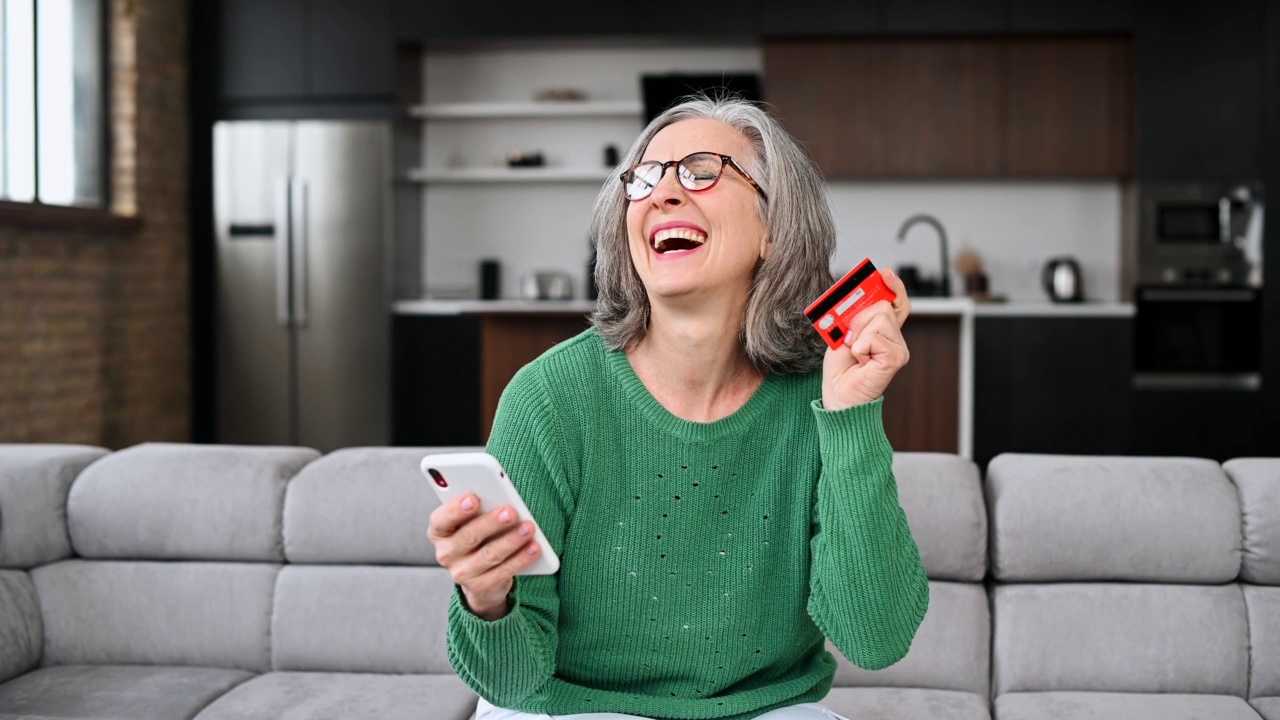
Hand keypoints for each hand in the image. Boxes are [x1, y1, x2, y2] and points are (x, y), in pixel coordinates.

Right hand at [427, 493, 542, 620]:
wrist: (480, 576)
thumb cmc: (478, 536)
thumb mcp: (472, 521)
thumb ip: (479, 509)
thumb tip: (500, 498)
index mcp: (439, 531)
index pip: (440, 520)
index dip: (455, 509)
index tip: (473, 499)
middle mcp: (446, 553)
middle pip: (468, 536)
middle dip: (491, 523)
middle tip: (511, 512)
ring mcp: (461, 573)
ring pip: (488, 555)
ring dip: (511, 540)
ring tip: (528, 527)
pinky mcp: (481, 587)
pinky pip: (503, 572)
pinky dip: (521, 558)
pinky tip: (534, 547)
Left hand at [821, 268, 911, 410]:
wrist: (838, 395)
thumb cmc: (841, 368)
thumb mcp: (843, 333)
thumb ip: (854, 315)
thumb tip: (858, 296)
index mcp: (885, 331)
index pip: (896, 302)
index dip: (893, 287)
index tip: (885, 274)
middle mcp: (896, 338)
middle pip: (882, 306)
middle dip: (859, 318)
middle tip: (850, 338)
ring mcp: (899, 349)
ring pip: (878, 318)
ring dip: (858, 334)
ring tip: (856, 352)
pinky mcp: (896, 358)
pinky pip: (874, 336)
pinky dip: (861, 347)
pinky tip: (862, 361)